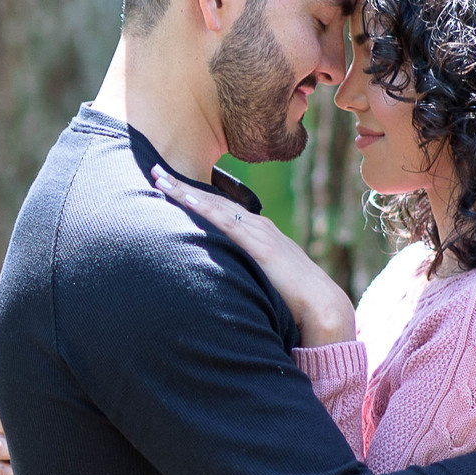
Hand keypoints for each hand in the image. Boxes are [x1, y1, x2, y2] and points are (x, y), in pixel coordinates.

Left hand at [149, 165, 355, 344]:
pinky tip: (186, 199)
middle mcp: (256, 225)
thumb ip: (244, 269)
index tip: (168, 183)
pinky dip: (204, 208)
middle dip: (182, 185)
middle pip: (212, 200)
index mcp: (256, 231)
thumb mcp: (263, 275)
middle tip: (154, 170)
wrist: (321, 304)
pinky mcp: (259, 245)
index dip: (193, 194)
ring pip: (214, 205)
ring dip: (185, 192)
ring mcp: (258, 232)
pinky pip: (226, 222)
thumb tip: (224, 275)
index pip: (219, 207)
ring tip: (159, 179)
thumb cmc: (292, 296)